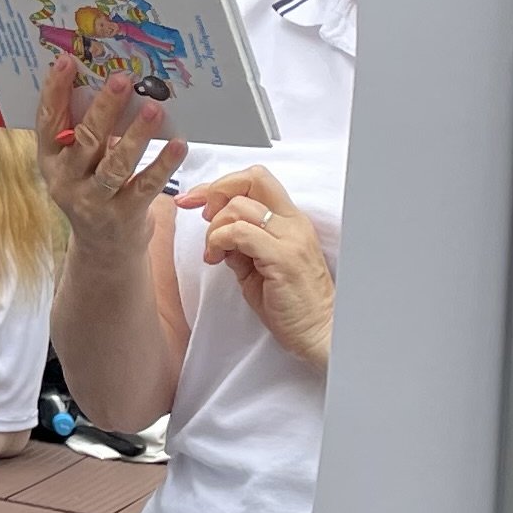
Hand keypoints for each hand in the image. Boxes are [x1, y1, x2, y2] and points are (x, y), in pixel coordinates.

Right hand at [34, 56, 186, 249]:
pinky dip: (163, 165)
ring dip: (136, 135)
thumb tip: (106, 83)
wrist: (103, 250)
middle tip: (121, 80)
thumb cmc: (92, 190)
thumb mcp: (76, 164)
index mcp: (50, 160)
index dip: (53, 91)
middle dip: (103, 109)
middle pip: (84, 140)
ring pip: (115, 165)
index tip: (66, 61)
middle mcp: (66, 181)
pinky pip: (145, 186)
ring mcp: (94, 201)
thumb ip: (83, 131)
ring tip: (154, 108)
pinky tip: (178, 144)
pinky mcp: (123, 216)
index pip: (47, 122)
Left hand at [182, 164, 333, 363]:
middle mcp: (293, 224)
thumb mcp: (259, 268)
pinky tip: (216, 259)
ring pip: (240, 206)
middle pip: (251, 179)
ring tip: (213, 253)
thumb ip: (240, 246)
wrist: (318, 333)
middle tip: (201, 217)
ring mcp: (291, 239)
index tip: (194, 201)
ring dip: (215, 227)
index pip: (256, 181)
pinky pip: (240, 233)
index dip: (220, 185)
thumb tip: (217, 234)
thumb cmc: (291, 305)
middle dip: (214, 192)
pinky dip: (219, 241)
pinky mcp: (283, 258)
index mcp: (291, 221)